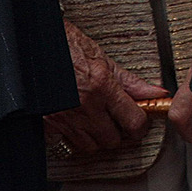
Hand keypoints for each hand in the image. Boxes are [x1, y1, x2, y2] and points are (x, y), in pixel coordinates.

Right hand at [44, 19, 164, 156]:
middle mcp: (84, 105)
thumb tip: (155, 92)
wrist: (36, 44)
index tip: (141, 122)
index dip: (140, 125)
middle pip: (112, 140)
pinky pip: (65, 145)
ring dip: (95, 137)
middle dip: (117, 131)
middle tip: (116, 118)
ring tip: (95, 118)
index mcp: (102, 85)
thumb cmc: (67, 46)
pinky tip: (74, 122)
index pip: (133, 121)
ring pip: (90, 147)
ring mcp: (64, 118)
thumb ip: (130, 81)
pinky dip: (72, 138)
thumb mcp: (102, 58)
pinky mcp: (47, 125)